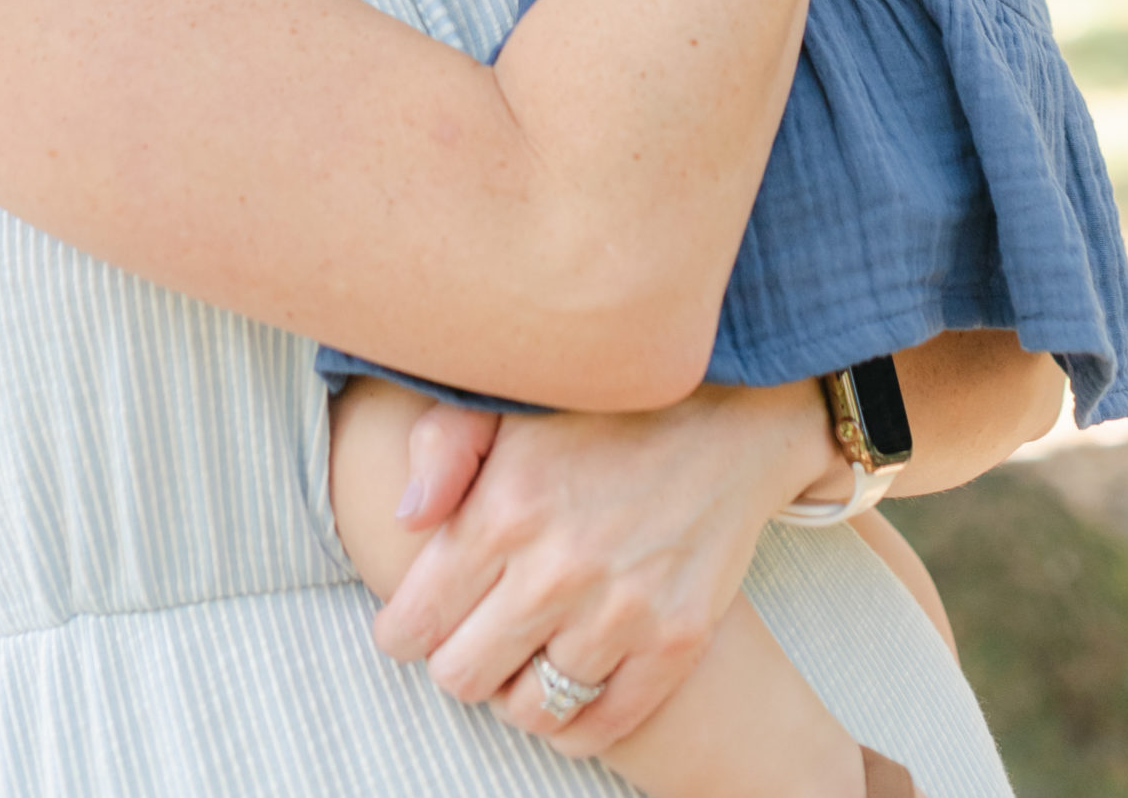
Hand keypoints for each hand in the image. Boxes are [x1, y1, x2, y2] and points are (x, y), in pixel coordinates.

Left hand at [374, 381, 837, 757]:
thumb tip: (405, 518)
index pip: (416, 623)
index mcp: (505, 509)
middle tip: (470, 633)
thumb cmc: (600, 408)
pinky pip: (602, 726)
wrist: (725, 416)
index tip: (411, 624)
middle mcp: (559, 570)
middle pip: (463, 677)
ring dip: (516, 688)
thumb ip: (441, 447)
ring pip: (530, 709)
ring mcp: (623, 611)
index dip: (402, 632)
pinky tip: (566, 681)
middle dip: (454, 660)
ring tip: (522, 652)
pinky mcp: (676, 641)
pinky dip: (575, 722)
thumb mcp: (506, 401)